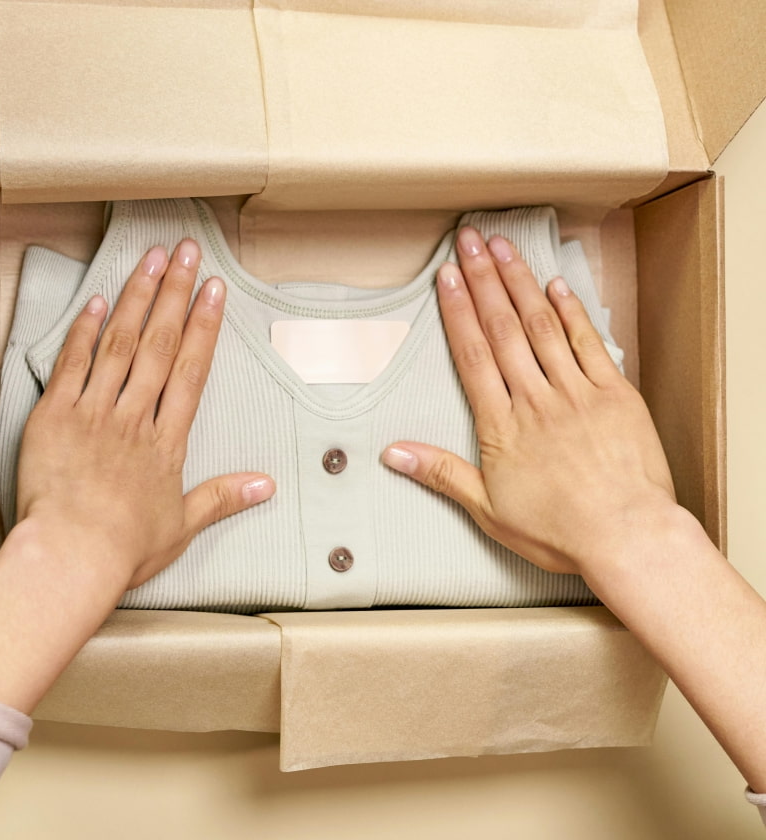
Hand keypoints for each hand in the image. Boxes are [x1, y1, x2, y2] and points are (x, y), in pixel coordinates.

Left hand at [16, 239, 274, 589]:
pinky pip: (71, 364)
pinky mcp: (54, 416)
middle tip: (187, 252)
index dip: (205, 325)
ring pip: (119, 343)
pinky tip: (96, 300)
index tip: (214, 290)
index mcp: (167, 441)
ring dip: (137, 298)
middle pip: (160, 344)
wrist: (70, 557)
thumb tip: (267, 485)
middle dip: (176, 293)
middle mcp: (134, 416)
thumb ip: (223, 498)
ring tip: (151, 260)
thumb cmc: (124, 547)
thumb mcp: (182, 526)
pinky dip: (83, 330)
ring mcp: (93, 412)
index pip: (191, 370)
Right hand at [382, 226, 675, 575]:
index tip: (446, 277)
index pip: (473, 355)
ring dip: (521, 284)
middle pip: (503, 328)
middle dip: (483, 280)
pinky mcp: (615, 395)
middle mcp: (536, 399)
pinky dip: (572, 312)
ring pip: (542, 326)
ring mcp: (576, 392)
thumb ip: (440, 474)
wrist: (626, 536)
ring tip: (504, 248)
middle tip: (470, 241)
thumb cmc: (558, 530)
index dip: (457, 311)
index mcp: (502, 425)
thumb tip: (391, 453)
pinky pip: (588, 344)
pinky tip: (557, 286)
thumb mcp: (488, 510)